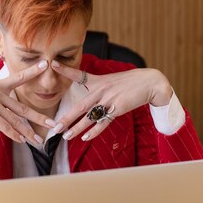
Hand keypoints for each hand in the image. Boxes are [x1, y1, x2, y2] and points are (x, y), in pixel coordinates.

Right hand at [0, 60, 55, 143]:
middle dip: (39, 117)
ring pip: (16, 120)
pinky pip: (4, 126)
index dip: (33, 71)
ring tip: (38, 140)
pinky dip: (14, 134)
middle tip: (53, 123)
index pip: (20, 77)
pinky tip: (22, 141)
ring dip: (27, 132)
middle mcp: (0, 94)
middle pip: (23, 108)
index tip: (46, 64)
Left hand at [50, 60, 172, 140]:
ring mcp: (109, 100)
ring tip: (66, 136)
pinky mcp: (117, 108)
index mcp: (99, 81)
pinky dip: (94, 131)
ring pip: (89, 117)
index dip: (66, 70)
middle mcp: (101, 90)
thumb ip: (100, 88)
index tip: (53, 65)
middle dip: (66, 118)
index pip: (79, 75)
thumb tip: (91, 98)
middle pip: (80, 106)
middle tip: (54, 127)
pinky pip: (103, 122)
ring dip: (76, 128)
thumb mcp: (113, 81)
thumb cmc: (131, 83)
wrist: (150, 82)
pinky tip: (85, 137)